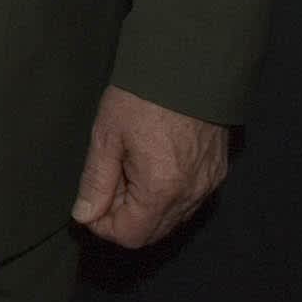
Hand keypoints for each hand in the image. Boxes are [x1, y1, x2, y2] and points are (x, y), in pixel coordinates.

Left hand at [70, 84, 228, 246]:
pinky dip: (165, 195)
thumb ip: (96, 180)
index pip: (131, 235)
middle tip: (107, 181)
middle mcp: (191, 195)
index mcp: (161, 189)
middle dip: (124, 216)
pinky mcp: (217, 172)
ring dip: (144, 206)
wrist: (189, 66)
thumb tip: (84, 216)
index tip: (90, 204)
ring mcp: (208, 185)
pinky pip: (188, 201)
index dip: (104, 225)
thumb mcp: (107, 135)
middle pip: (153, 231)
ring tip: (127, 168)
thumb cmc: (142, 97)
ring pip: (172, 218)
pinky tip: (150, 164)